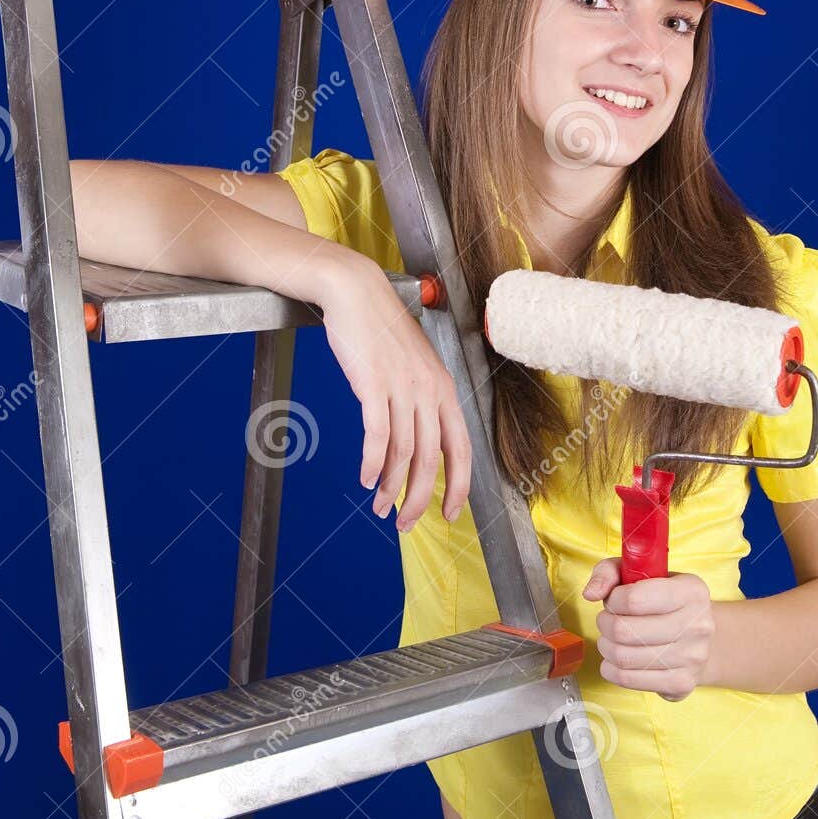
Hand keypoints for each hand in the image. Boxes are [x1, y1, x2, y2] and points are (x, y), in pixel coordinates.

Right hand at [317, 252, 471, 530]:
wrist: (356, 294)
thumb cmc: (381, 332)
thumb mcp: (413, 367)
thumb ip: (419, 401)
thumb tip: (415, 442)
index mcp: (443, 389)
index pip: (460, 449)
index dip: (458, 486)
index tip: (448, 513)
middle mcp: (429, 391)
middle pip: (431, 460)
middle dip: (420, 499)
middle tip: (405, 524)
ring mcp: (402, 387)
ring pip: (404, 453)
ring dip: (392, 488)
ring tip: (381, 508)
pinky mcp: (374, 384)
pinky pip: (377, 435)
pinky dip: (373, 463)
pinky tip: (366, 479)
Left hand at [582, 563, 714, 701]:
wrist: (698, 636)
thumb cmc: (663, 600)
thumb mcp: (640, 572)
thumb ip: (609, 573)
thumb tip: (591, 593)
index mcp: (691, 591)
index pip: (634, 599)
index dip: (613, 600)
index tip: (614, 599)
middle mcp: (698, 624)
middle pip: (625, 631)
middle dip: (605, 624)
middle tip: (608, 621)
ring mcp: (692, 657)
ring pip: (623, 657)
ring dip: (606, 646)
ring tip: (611, 639)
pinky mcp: (682, 683)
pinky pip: (628, 679)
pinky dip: (611, 669)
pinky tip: (616, 659)